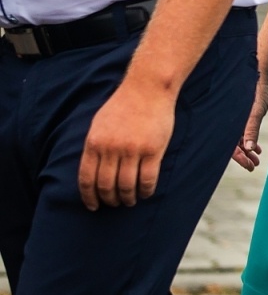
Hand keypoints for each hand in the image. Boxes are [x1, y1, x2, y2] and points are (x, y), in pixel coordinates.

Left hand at [78, 78, 176, 209]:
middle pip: (106, 186)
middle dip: (110, 200)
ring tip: (130, 201)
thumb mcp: (99, 124)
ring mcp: (132, 150)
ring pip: (127, 186)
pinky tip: (146, 193)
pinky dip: (146, 190)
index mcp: (94, 143)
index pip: (87, 179)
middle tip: (115, 204)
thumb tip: (92, 170)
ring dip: (128, 198)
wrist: (147, 88)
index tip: (93, 206)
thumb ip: (94, 146)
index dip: (89, 197)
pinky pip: (148, 179)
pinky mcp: (153, 150)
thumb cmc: (123, 105)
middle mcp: (111, 149)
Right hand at [232, 73, 267, 170]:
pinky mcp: (239, 116)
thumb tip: (249, 149)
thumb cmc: (254, 90)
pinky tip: (257, 149)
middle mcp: (226, 122)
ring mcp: (232, 120)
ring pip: (236, 140)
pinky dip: (249, 141)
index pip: (228, 146)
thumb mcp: (255, 111)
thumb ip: (251, 129)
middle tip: (254, 166)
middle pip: (231, 145)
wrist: (256, 73)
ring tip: (257, 160)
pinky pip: (240, 132)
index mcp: (226, 121)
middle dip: (243, 157)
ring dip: (247, 150)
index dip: (239, 158)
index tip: (250, 167)